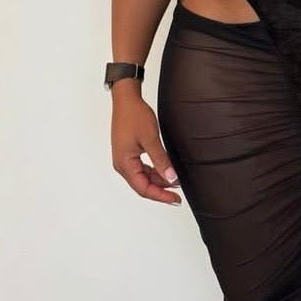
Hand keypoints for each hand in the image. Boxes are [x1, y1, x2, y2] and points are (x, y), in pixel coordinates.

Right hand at [111, 89, 181, 203]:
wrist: (126, 100)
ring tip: (175, 182)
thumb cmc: (134, 116)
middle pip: (142, 186)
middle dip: (160, 191)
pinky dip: (154, 172)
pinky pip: (142, 169)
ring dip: (158, 182)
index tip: (175, 200)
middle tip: (178, 196)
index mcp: (124, 164)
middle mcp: (122, 165)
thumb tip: (171, 179)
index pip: (143, 188)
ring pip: (143, 178)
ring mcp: (125, 160)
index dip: (160, 196)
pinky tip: (166, 171)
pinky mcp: (129, 154)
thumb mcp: (151, 139)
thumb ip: (161, 160)